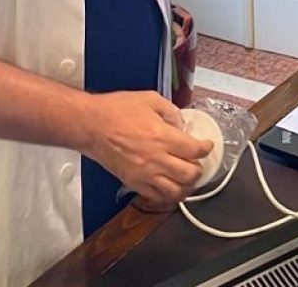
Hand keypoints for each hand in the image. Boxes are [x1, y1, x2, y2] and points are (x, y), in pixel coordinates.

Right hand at [82, 91, 212, 208]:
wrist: (91, 125)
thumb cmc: (116, 110)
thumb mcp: (150, 99)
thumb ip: (171, 111)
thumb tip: (181, 124)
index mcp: (163, 137)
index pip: (195, 150)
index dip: (206, 148)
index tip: (206, 145)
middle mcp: (156, 159)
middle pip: (190, 175)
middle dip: (199, 169)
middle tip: (198, 163)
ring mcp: (145, 175)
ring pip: (175, 192)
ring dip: (186, 186)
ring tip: (187, 178)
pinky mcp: (133, 183)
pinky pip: (156, 198)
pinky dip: (168, 196)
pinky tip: (171, 187)